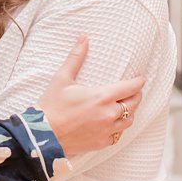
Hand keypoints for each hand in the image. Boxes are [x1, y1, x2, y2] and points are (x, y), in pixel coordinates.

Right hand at [37, 36, 145, 158]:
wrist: (42, 135)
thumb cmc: (51, 105)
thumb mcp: (62, 78)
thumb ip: (76, 58)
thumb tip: (83, 38)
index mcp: (102, 97)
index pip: (131, 87)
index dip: (138, 81)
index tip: (139, 78)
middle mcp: (109, 114)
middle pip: (134, 103)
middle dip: (136, 95)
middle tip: (132, 91)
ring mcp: (107, 130)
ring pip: (129, 120)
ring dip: (129, 112)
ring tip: (123, 107)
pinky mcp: (102, 142)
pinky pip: (118, 134)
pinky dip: (117, 127)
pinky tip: (111, 123)